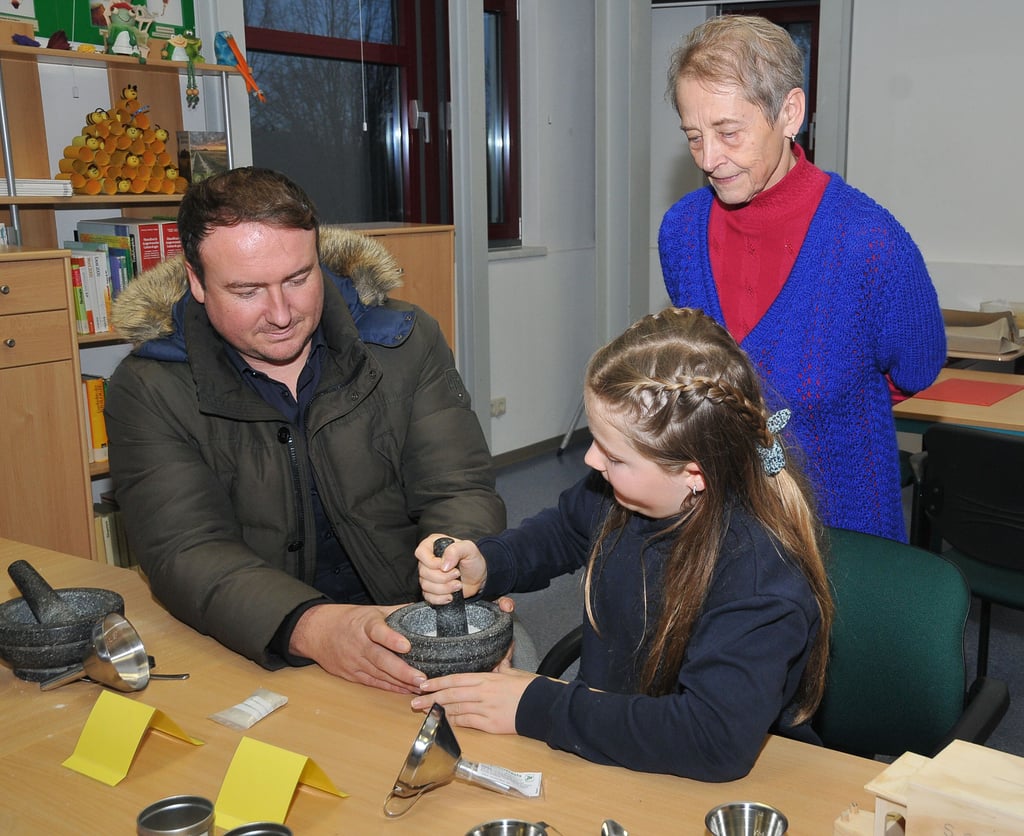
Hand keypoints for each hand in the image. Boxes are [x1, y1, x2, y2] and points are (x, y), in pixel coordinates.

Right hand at [289, 603, 424, 693]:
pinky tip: (405, 690)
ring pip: (379, 675)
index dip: (392, 639)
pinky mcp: (351, 674)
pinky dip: (390, 688)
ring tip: (420, 687)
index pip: (378, 631)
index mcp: (365, 624)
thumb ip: (397, 612)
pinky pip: (373, 683)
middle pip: (381, 659)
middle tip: (421, 678)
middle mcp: (359, 644)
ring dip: (400, 683)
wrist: (317, 632)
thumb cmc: (350, 619)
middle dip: (402, 671)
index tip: (406, 646)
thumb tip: (425, 610)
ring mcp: (354, 661)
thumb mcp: (372, 610)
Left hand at [409, 657, 536, 733]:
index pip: (455, 678)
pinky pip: (467, 722)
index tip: (423, 684)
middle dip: (431, 698)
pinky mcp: (490, 724)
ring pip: (455, 709)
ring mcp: (485, 709)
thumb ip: (500, 666)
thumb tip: (498, 658)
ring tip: (424, 712)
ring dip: (438, 711)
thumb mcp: (512, 672)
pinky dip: (454, 721)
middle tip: (414, 701)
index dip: (437, 681)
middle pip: (451, 694)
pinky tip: (444, 721)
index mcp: (486, 678)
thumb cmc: (528, 687)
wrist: (542, 705)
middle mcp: (482, 692)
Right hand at [415, 534, 487, 602]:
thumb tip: (444, 565)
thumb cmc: (473, 560)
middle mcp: (427, 560)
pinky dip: (441, 598)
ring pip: (425, 585)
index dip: (432, 563)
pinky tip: (451, 595)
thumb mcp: (469, 549)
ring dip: (444, 588)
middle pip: (423, 572)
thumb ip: (455, 550)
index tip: (447, 566)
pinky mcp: (430, 590)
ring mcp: (427, 576)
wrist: (478, 577)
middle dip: (443, 577)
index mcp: (432, 545)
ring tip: (458, 585)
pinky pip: (428, 597)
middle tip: (457, 574)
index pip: (420, 553)